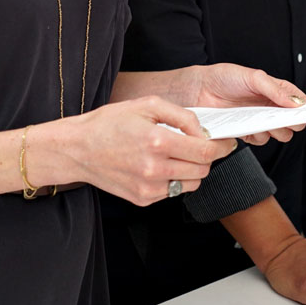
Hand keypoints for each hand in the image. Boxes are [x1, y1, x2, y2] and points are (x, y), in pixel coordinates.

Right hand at [41, 96, 235, 205]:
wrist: (78, 149)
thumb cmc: (110, 122)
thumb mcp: (147, 105)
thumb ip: (181, 115)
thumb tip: (202, 132)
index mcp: (158, 141)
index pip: (204, 151)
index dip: (221, 146)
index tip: (227, 142)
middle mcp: (154, 168)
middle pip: (202, 170)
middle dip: (207, 157)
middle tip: (201, 145)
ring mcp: (149, 188)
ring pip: (191, 184)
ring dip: (193, 169)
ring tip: (179, 154)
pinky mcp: (143, 199)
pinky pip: (173, 191)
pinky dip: (174, 179)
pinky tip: (160, 165)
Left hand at [193, 63, 305, 143]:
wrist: (196, 91)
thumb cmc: (222, 78)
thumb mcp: (252, 77)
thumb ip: (275, 89)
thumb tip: (297, 102)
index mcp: (274, 90)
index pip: (298, 101)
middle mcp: (268, 106)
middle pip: (292, 121)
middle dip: (291, 122)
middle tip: (282, 118)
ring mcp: (257, 120)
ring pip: (279, 134)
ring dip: (274, 131)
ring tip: (262, 122)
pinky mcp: (246, 133)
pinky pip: (261, 141)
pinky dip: (258, 137)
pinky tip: (249, 129)